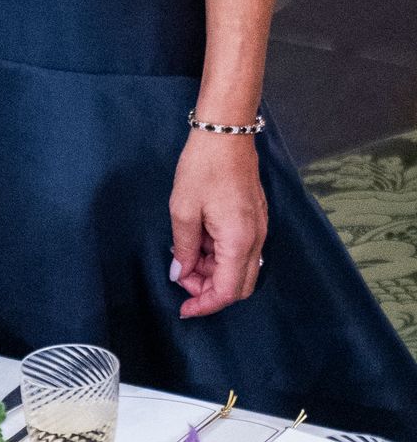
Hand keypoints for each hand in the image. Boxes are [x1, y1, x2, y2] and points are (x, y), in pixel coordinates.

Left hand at [169, 132, 267, 317]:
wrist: (226, 132)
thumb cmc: (202, 168)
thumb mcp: (183, 209)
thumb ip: (184, 247)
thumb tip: (180, 272)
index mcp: (239, 242)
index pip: (227, 291)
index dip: (204, 305)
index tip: (183, 309)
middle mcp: (256, 240)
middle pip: (239, 286)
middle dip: (210, 290)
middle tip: (183, 276)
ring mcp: (259, 229)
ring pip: (241, 269)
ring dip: (214, 272)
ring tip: (186, 254)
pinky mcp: (256, 218)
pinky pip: (242, 251)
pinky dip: (221, 256)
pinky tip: (200, 241)